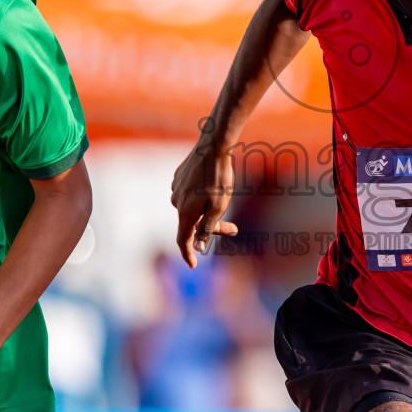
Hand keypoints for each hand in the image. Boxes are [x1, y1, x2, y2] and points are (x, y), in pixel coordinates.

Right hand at [171, 140, 238, 267]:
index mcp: (186, 212)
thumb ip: (207, 228)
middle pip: (192, 223)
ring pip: (192, 208)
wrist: (213, 146)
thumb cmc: (219, 178)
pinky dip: (200, 197)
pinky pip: (189, 194)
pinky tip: (211, 186)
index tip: (193, 265)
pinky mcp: (179, 177)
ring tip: (224, 199)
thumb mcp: (218, 206)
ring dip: (206, 211)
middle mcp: (177, 202)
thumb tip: (198, 247)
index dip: (188, 254)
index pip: (183, 240)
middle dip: (212, 228)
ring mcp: (176, 188)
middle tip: (234, 229)